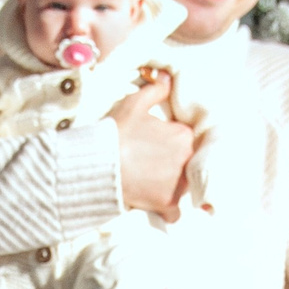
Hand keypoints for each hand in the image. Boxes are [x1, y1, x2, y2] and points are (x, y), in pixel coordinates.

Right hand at [113, 76, 192, 220]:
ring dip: (172, 186)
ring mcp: (179, 184)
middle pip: (188, 163)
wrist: (99, 165)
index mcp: (183, 135)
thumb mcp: (134, 104)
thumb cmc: (116, 133)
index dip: (171, 142)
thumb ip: (155, 89)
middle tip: (152, 164)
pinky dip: (167, 210)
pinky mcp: (168, 203)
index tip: (157, 146)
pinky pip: (175, 211)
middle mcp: (187, 160)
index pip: (186, 140)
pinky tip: (155, 203)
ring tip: (150, 182)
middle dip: (174, 164)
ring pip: (183, 187)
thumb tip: (166, 77)